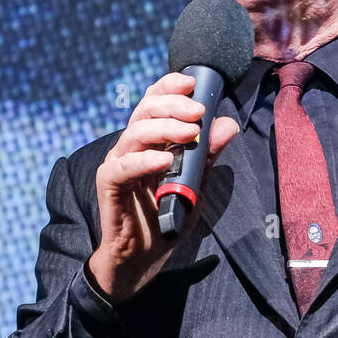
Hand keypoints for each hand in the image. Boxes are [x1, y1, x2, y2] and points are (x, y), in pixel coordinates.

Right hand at [88, 71, 239, 304]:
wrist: (145, 255)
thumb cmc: (169, 213)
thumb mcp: (196, 182)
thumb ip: (208, 154)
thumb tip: (228, 124)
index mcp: (151, 139)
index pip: (155, 101)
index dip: (170, 86)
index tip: (194, 81)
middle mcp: (132, 146)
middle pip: (144, 110)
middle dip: (172, 105)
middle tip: (197, 110)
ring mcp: (119, 164)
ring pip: (134, 133)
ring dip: (163, 128)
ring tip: (189, 133)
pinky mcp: (109, 186)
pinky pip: (120, 167)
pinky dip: (142, 160)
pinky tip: (163, 160)